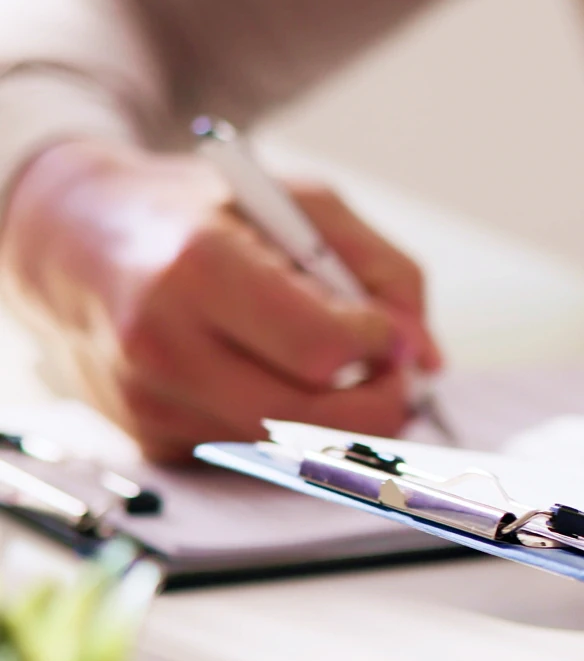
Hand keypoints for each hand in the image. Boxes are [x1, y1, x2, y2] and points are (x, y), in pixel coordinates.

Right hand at [0, 140, 439, 459]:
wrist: (78, 242)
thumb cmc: (200, 215)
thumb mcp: (299, 205)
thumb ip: (383, 271)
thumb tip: (429, 356)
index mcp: (198, 268)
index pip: (322, 351)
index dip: (379, 348)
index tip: (388, 333)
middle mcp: (164, 344)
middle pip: (311, 420)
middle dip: (379, 404)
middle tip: (393, 375)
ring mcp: (150, 403)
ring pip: (289, 447)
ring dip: (339, 420)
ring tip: (338, 370)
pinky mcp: (151, 441)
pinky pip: (254, 455)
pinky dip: (286, 428)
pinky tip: (272, 381)